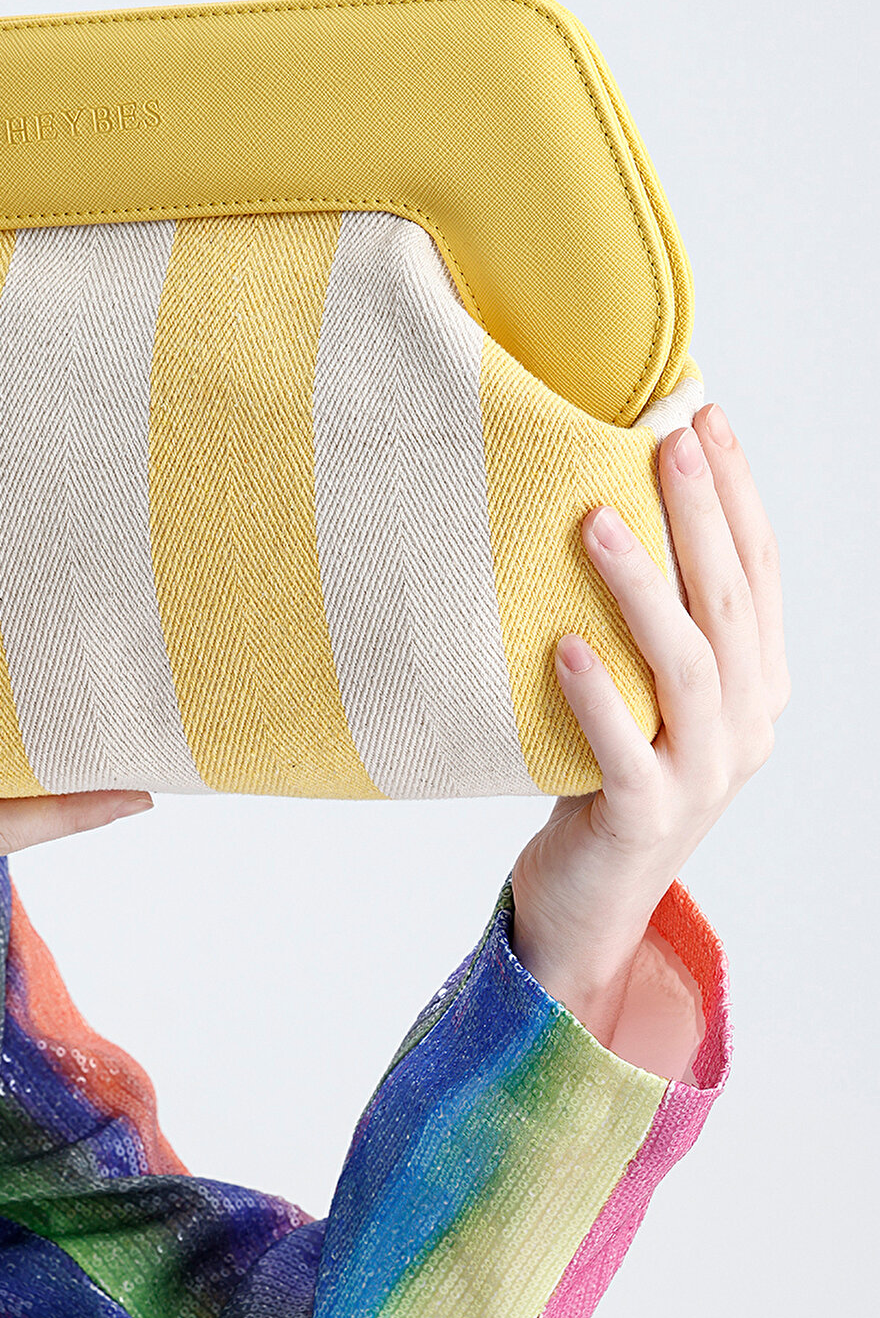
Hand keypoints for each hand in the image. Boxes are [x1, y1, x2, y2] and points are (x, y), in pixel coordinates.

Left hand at [511, 402, 788, 1044]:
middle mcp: (744, 725)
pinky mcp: (643, 819)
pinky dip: (595, 698)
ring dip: (643, 588)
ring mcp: (700, 776)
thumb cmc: (604, 772)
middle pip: (730, 604)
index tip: (702, 414)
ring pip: (687, 668)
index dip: (736, 492)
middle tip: (664, 435)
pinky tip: (561, 647)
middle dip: (702, 512)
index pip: (758, 572)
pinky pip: (625, 752)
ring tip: (594, 522)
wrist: (589, 903)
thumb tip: (598, 490)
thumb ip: (647, 615)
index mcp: (755, 684)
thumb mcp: (642, 687)